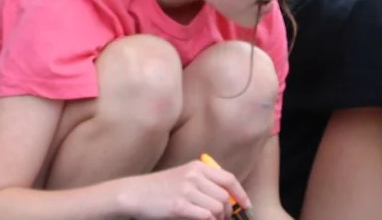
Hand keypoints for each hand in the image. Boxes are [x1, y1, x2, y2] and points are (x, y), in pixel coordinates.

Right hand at [119, 158, 249, 219]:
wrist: (134, 194)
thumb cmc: (159, 188)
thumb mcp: (182, 176)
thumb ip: (202, 182)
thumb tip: (226, 198)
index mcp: (197, 166)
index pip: (229, 179)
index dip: (241, 194)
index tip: (246, 205)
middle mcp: (194, 176)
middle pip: (225, 197)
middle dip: (228, 213)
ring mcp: (187, 191)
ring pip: (217, 208)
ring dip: (218, 219)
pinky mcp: (180, 206)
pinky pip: (206, 217)